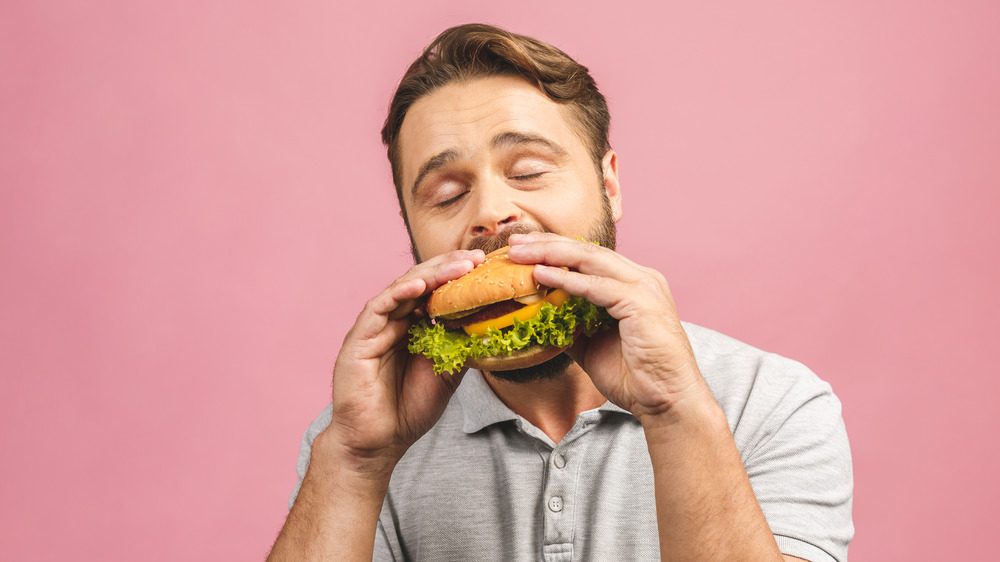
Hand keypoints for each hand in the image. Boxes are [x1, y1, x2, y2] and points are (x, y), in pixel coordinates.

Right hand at [322, 249, 484, 476]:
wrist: (379, 443)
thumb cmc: (408, 410)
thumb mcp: (447, 374)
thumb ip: (461, 347)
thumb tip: (490, 325)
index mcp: (411, 327)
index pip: (436, 292)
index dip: (458, 277)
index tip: (486, 267)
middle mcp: (392, 321)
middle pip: (421, 283)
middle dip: (449, 268)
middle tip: (477, 259)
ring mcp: (374, 328)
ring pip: (402, 289)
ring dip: (431, 275)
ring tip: (458, 267)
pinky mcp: (358, 339)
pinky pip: (379, 308)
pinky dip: (399, 294)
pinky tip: (421, 287)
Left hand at [507, 233, 707, 420]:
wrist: (666, 402)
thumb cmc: (635, 377)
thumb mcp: (591, 345)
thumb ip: (569, 325)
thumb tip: (538, 319)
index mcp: (633, 284)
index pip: (588, 257)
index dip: (553, 249)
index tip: (522, 248)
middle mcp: (641, 278)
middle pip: (587, 251)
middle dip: (547, 243)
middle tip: (515, 242)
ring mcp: (644, 287)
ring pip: (590, 260)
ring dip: (551, 254)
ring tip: (520, 253)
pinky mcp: (642, 302)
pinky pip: (597, 286)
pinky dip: (567, 279)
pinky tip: (542, 275)